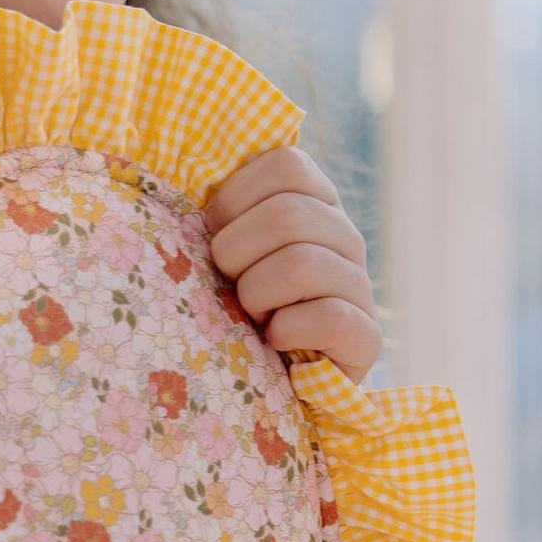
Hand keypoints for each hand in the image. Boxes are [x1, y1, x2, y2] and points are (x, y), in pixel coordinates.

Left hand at [201, 146, 379, 384]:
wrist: (273, 379)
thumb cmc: (235, 303)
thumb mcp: (226, 247)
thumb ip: (219, 208)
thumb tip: (176, 162)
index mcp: (314, 201)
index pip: (286, 164)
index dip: (235, 196)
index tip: (215, 229)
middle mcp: (345, 236)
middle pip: (289, 215)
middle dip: (237, 253)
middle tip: (231, 281)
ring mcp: (360, 284)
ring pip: (303, 265)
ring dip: (257, 295)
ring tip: (252, 314)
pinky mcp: (366, 335)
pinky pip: (328, 317)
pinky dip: (287, 331)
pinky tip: (276, 340)